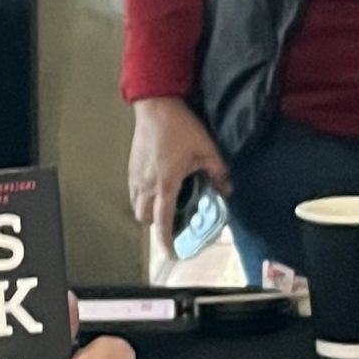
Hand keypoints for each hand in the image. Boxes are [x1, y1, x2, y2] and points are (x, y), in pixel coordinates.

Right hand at [126, 96, 228, 260]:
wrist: (156, 106)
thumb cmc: (180, 128)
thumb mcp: (207, 150)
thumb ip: (218, 173)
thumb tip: (226, 189)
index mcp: (165, 185)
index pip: (163, 221)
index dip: (167, 240)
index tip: (172, 252)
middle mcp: (146, 185)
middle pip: (145, 218)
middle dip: (157, 223)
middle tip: (174, 217)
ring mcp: (136, 177)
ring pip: (137, 205)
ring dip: (149, 209)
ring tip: (166, 201)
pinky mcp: (132, 167)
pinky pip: (134, 191)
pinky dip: (144, 195)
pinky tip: (159, 183)